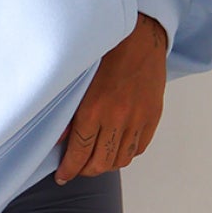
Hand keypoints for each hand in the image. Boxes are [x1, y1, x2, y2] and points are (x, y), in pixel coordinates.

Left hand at [54, 10, 167, 181]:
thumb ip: (68, 112)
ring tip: (95, 159)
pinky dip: (125, 153)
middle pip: (100, 162)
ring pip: (120, 159)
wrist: (140, 36)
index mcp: (94, 109)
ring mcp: (138, 119)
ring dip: (106, 164)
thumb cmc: (105, 53)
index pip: (79, 153)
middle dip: (85, 170)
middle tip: (76, 168)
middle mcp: (117, 118)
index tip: (62, 176)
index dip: (69, 170)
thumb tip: (58, 139)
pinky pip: (138, 148)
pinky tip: (115, 147)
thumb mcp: (78, 80)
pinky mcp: (153, 116)